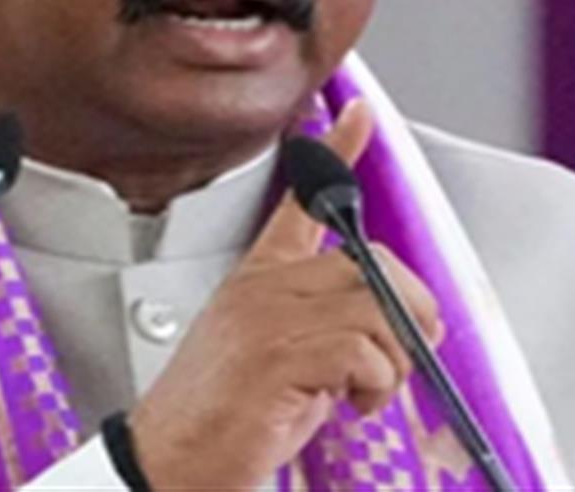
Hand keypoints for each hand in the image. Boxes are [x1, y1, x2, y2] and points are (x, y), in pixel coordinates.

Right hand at [127, 100, 443, 489]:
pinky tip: (346, 406)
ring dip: (390, 362)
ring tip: (363, 393)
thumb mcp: (275, 360)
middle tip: (397, 357)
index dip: (334, 153)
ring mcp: (270, 318)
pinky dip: (373, 387)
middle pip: (369, 263)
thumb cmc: (221, 423)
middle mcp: (264, 289)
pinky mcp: (279, 355)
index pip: (298, 203)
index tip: (358, 117)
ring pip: (375, 308)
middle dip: (405, 314)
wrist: (169, 467)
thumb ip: (321, 329)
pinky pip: (364, 350)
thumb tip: (386, 328)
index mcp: (258, 281)